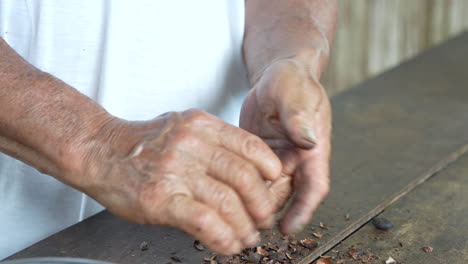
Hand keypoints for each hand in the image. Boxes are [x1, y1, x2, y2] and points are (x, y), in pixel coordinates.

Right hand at [67, 109, 282, 254]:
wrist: (99, 150)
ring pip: (229, 203)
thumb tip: (249, 169)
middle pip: (245, 178)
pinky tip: (227, 244)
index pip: (250, 146)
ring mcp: (176, 171)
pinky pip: (205, 222)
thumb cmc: (142, 144)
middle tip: (262, 218)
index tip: (274, 185)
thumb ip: (213, 143)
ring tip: (246, 237)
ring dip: (244, 227)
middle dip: (262, 205)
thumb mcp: (181, 127)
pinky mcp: (161, 199)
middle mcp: (191, 144)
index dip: (270, 169)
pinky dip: (223, 238)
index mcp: (201, 125)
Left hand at [240, 59, 331, 234]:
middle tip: (245, 223)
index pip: (313, 186)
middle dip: (268, 211)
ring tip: (230, 212)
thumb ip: (299, 116)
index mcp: (313, 149)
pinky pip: (250, 177)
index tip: (288, 229)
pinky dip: (239, 186)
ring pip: (265, 190)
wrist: (276, 75)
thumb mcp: (294, 93)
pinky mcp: (257, 157)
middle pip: (285, 195)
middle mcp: (296, 159)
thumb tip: (308, 140)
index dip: (303, 210)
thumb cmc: (291, 80)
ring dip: (251, 201)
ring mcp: (276, 160)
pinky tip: (223, 192)